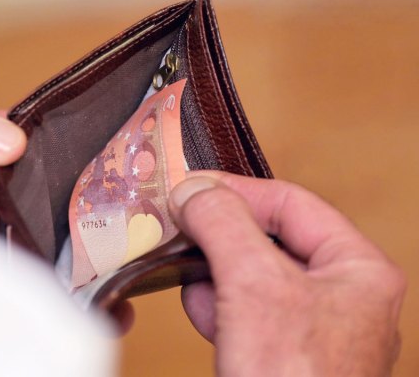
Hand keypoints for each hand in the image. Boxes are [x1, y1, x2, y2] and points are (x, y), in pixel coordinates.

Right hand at [169, 171, 405, 376]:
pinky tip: (206, 317)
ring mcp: (311, 326)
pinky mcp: (281, 351)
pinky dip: (217, 304)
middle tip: (182, 225)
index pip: (291, 203)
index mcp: (357, 270)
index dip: (237, 190)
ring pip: (251, 271)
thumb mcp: (254, 285)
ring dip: (215, 271)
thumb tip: (194, 191)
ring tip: (193, 280)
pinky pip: (244, 307)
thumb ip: (223, 224)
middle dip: (221, 235)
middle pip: (269, 236)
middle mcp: (340, 294)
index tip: (191, 188)